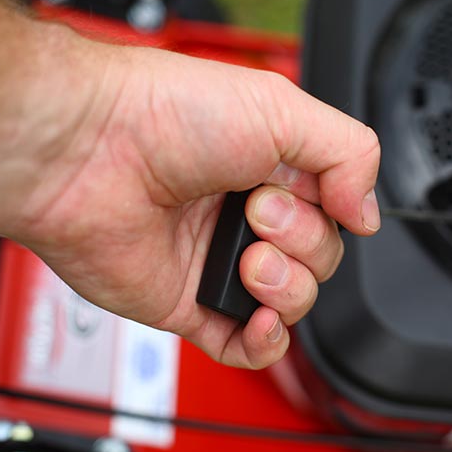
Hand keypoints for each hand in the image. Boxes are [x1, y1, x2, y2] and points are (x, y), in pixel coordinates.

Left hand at [10, 43, 381, 368]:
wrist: (83, 151)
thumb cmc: (164, 115)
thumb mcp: (282, 107)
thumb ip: (350, 152)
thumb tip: (368, 214)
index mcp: (272, 165)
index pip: (336, 208)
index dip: (334, 207)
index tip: (303, 186)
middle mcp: (247, 213)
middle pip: (322, 257)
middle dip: (302, 240)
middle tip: (256, 208)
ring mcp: (219, 259)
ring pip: (293, 302)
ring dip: (286, 286)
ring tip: (247, 256)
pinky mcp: (189, 302)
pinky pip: (246, 344)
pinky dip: (265, 342)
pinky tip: (260, 320)